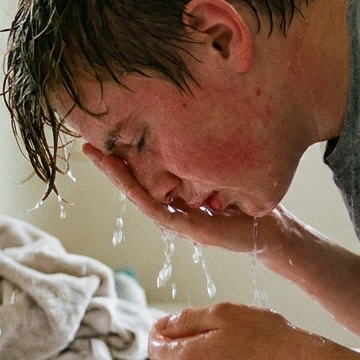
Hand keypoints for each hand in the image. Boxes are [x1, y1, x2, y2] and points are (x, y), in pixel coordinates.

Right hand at [82, 143, 265, 252]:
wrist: (271, 228)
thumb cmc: (247, 197)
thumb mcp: (218, 171)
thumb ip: (197, 159)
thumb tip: (181, 130)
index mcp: (174, 196)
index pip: (141, 175)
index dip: (120, 159)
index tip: (102, 137)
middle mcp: (171, 209)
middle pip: (133, 186)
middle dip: (110, 166)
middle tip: (87, 145)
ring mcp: (178, 221)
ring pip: (140, 199)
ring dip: (118, 180)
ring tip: (100, 158)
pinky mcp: (191, 229)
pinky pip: (160, 213)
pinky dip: (142, 198)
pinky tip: (128, 184)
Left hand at [148, 302, 331, 359]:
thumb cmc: (266, 337)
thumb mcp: (223, 314)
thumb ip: (186, 320)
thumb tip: (163, 326)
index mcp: (189, 359)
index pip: (156, 350)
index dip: (157, 335)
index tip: (164, 326)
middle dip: (171, 351)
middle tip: (189, 334)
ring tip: (213, 350)